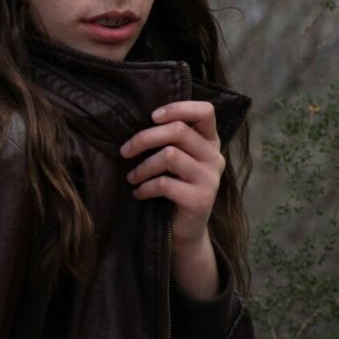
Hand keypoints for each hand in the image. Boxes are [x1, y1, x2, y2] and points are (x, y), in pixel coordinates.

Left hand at [120, 101, 223, 298]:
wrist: (184, 231)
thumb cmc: (174, 188)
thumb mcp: (176, 160)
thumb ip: (170, 139)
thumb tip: (136, 118)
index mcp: (210, 141)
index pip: (205, 111)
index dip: (178, 107)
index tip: (152, 116)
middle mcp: (214, 156)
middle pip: (178, 131)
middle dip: (144, 138)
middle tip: (124, 151)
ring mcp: (210, 178)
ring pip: (169, 156)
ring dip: (143, 166)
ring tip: (132, 177)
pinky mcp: (201, 200)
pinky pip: (166, 184)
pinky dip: (146, 187)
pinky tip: (139, 193)